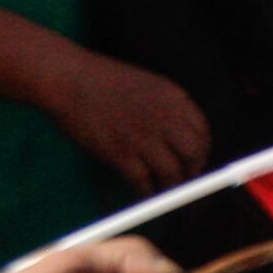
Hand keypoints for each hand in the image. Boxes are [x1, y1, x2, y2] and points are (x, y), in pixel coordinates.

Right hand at [38, 44, 210, 192]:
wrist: (70, 80)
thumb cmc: (104, 81)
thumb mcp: (149, 86)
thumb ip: (168, 108)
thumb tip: (181, 137)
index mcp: (174, 99)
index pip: (202, 132)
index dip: (202, 150)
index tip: (196, 159)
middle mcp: (165, 118)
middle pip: (194, 154)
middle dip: (193, 170)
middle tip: (187, 179)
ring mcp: (143, 138)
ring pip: (172, 173)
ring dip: (172, 187)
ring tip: (168, 191)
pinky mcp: (120, 154)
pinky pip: (143, 182)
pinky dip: (147, 192)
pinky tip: (146, 193)